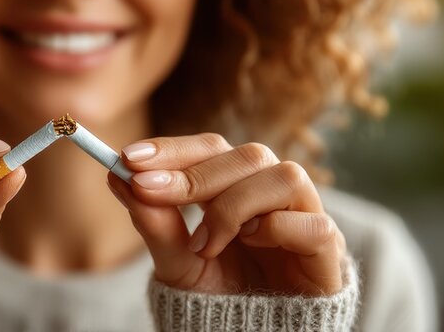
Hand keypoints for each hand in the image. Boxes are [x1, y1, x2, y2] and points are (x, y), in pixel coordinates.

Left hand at [108, 134, 345, 294]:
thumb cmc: (219, 295)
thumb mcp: (177, 261)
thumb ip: (154, 222)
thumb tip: (116, 176)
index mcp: (238, 187)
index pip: (211, 149)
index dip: (173, 148)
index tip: (128, 158)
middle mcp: (273, 194)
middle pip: (248, 155)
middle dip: (194, 174)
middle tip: (149, 191)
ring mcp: (304, 218)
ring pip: (285, 177)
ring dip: (235, 205)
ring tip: (205, 243)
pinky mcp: (327, 253)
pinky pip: (313, 225)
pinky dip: (275, 230)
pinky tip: (249, 247)